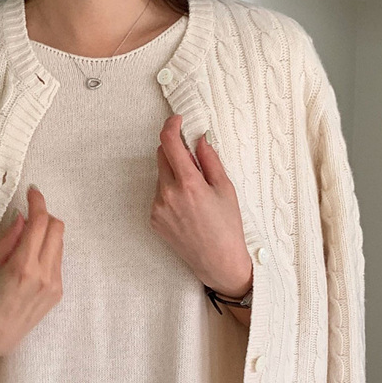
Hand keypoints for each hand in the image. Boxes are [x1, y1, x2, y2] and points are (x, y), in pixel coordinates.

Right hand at [0, 185, 63, 361]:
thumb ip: (7, 239)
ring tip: (27, 240)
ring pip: (60, 244)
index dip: (38, 202)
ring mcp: (54, 285)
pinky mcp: (58, 292)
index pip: (40, 223)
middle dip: (45, 215)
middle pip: (57, 229)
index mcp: (23, 266)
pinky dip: (47, 252)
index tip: (32, 192)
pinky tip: (30, 261)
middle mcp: (44, 275)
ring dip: (47, 234)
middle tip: (29, 214)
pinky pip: (58, 261)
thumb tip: (22, 218)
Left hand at [151, 114, 252, 297]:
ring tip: (195, 195)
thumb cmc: (227, 227)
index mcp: (188, 184)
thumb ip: (210, 160)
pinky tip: (188, 208)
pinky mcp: (154, 219)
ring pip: (160, 176)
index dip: (171, 126)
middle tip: (195, 161)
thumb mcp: (225, 188)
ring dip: (174, 174)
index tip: (177, 120)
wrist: (218, 262)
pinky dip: (170, 192)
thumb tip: (199, 139)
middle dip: (175, 151)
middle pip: (161, 156)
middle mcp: (167, 194)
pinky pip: (158, 195)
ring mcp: (158, 208)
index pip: (169, 143)